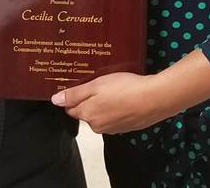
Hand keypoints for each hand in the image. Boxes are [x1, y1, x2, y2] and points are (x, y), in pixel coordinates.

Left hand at [51, 51, 209, 134]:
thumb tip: (55, 100)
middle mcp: (98, 126)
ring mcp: (113, 128)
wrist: (155, 98)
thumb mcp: (96, 85)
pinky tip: (121, 95)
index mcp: (88, 115)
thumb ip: (75, 94)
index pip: (71, 108)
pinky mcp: (125, 127)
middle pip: (85, 112)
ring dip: (101, 102)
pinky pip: (113, 116)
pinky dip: (114, 107)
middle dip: (87, 99)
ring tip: (109, 86)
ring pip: (99, 114)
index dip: (72, 96)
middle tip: (94, 81)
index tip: (76, 83)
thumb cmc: (124, 88)